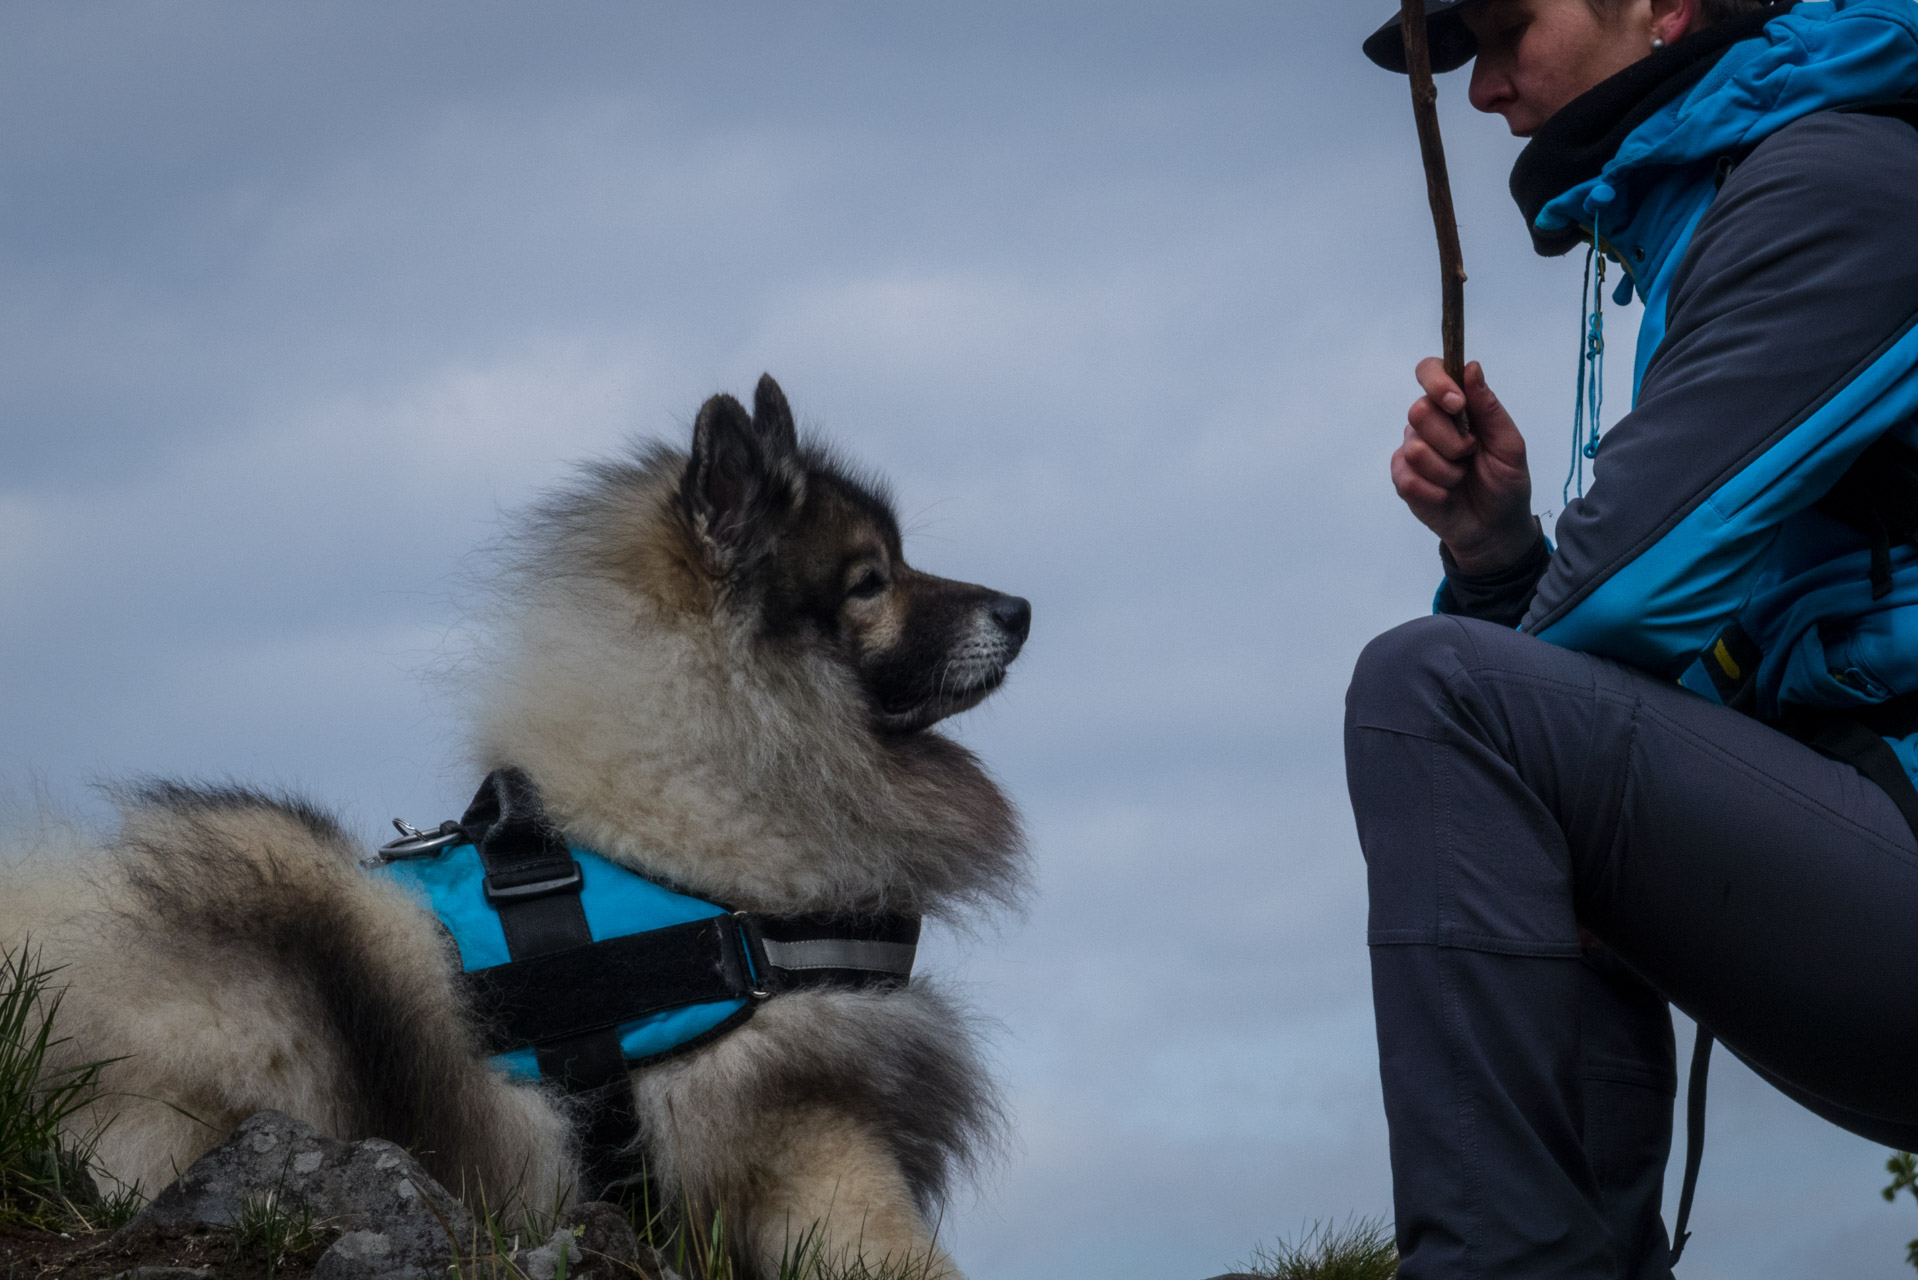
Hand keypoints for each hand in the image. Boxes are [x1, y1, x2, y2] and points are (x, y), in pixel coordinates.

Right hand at [1391, 359, 1535, 574]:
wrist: (1495, 529)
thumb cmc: (1505, 482)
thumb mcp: (1509, 444)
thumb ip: (1489, 407)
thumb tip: (1471, 368)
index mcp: (1455, 405)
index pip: (1430, 371)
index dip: (1436, 382)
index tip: (1456, 404)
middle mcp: (1429, 423)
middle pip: (1418, 411)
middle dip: (1451, 440)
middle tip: (1470, 454)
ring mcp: (1412, 451)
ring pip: (1415, 448)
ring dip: (1446, 470)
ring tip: (1460, 478)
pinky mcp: (1403, 479)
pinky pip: (1407, 477)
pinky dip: (1435, 490)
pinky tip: (1446, 495)